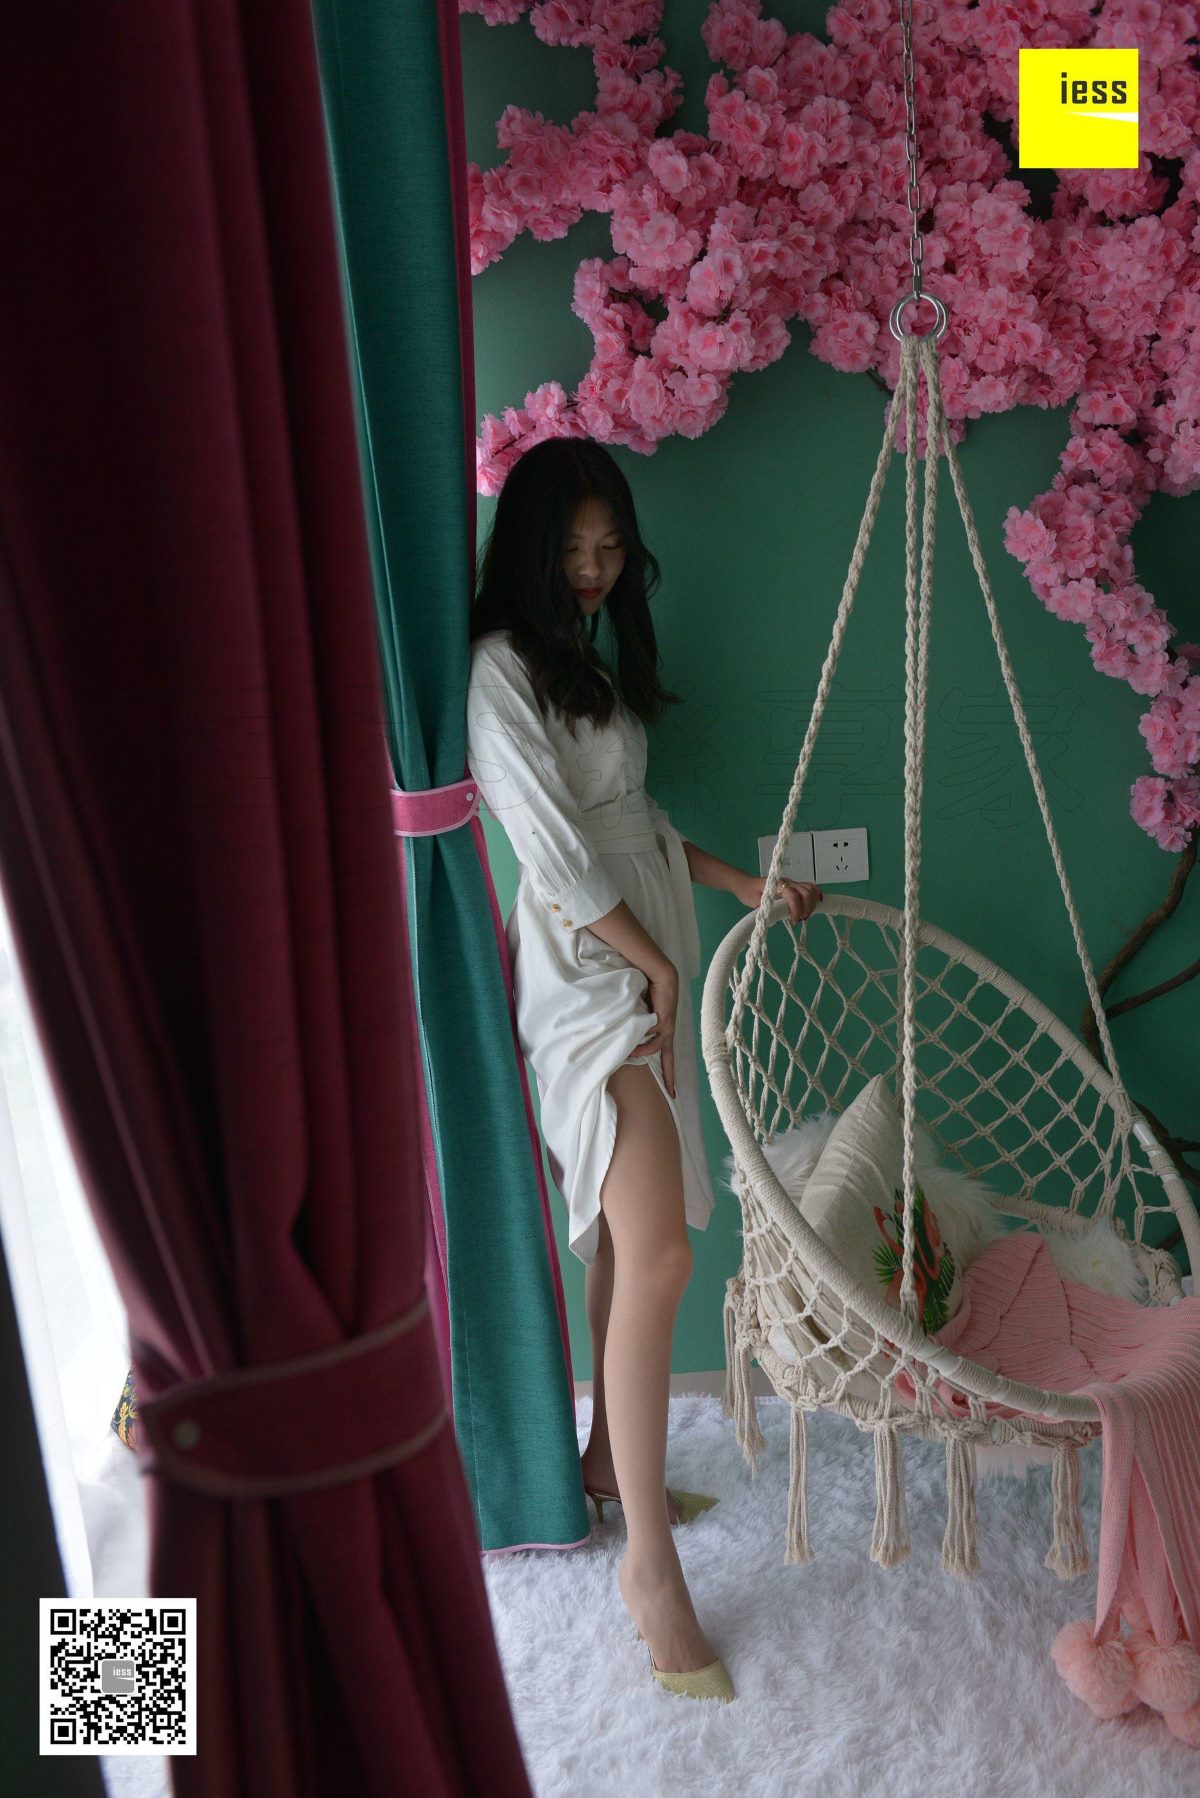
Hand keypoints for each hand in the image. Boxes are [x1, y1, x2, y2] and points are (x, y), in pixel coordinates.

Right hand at [628, 960, 678, 1098]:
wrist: (660, 976)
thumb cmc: (649, 991)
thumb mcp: (641, 1013)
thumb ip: (636, 1025)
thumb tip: (625, 1038)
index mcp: (664, 1031)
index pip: (667, 1056)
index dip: (668, 1073)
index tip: (672, 1091)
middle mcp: (667, 1032)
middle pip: (668, 1058)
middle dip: (668, 1075)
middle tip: (669, 1093)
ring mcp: (667, 1027)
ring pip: (655, 1047)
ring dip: (642, 1050)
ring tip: (628, 1051)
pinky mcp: (663, 1020)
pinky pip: (651, 1033)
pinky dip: (642, 1035)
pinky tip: (633, 1032)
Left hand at [736, 874, 822, 923]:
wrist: (746, 884)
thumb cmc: (749, 893)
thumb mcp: (754, 903)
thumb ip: (766, 908)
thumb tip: (777, 917)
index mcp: (777, 885)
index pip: (793, 896)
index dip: (796, 910)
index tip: (794, 922)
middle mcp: (787, 882)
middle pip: (806, 892)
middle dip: (807, 908)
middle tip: (800, 920)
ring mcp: (792, 882)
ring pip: (811, 889)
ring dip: (812, 904)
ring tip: (805, 915)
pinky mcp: (795, 885)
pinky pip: (810, 886)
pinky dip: (817, 894)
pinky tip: (819, 902)